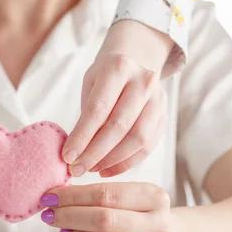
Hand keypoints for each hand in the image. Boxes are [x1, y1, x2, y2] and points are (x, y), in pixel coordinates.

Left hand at [40, 182, 170, 231]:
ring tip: (64, 231)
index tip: (50, 196)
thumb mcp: (126, 197)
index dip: (73, 196)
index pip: (107, 194)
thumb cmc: (135, 215)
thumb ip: (96, 194)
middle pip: (106, 220)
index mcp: (155, 198)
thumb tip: (55, 195)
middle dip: (70, 216)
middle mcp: (160, 226)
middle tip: (50, 215)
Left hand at [62, 20, 171, 177]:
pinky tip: (107, 169)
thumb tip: (75, 155)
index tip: (67, 157)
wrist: (136, 62)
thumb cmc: (105, 77)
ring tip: (91, 169)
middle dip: (94, 153)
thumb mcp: (90, 84)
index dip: (81, 137)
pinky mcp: (165, 116)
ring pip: (137, 140)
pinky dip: (126, 163)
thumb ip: (86, 115)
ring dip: (111, 161)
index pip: (98, 109)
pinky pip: (147, 147)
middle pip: (118, 126)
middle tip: (77, 170)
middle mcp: (143, 81)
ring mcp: (158, 99)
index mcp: (118, 67)